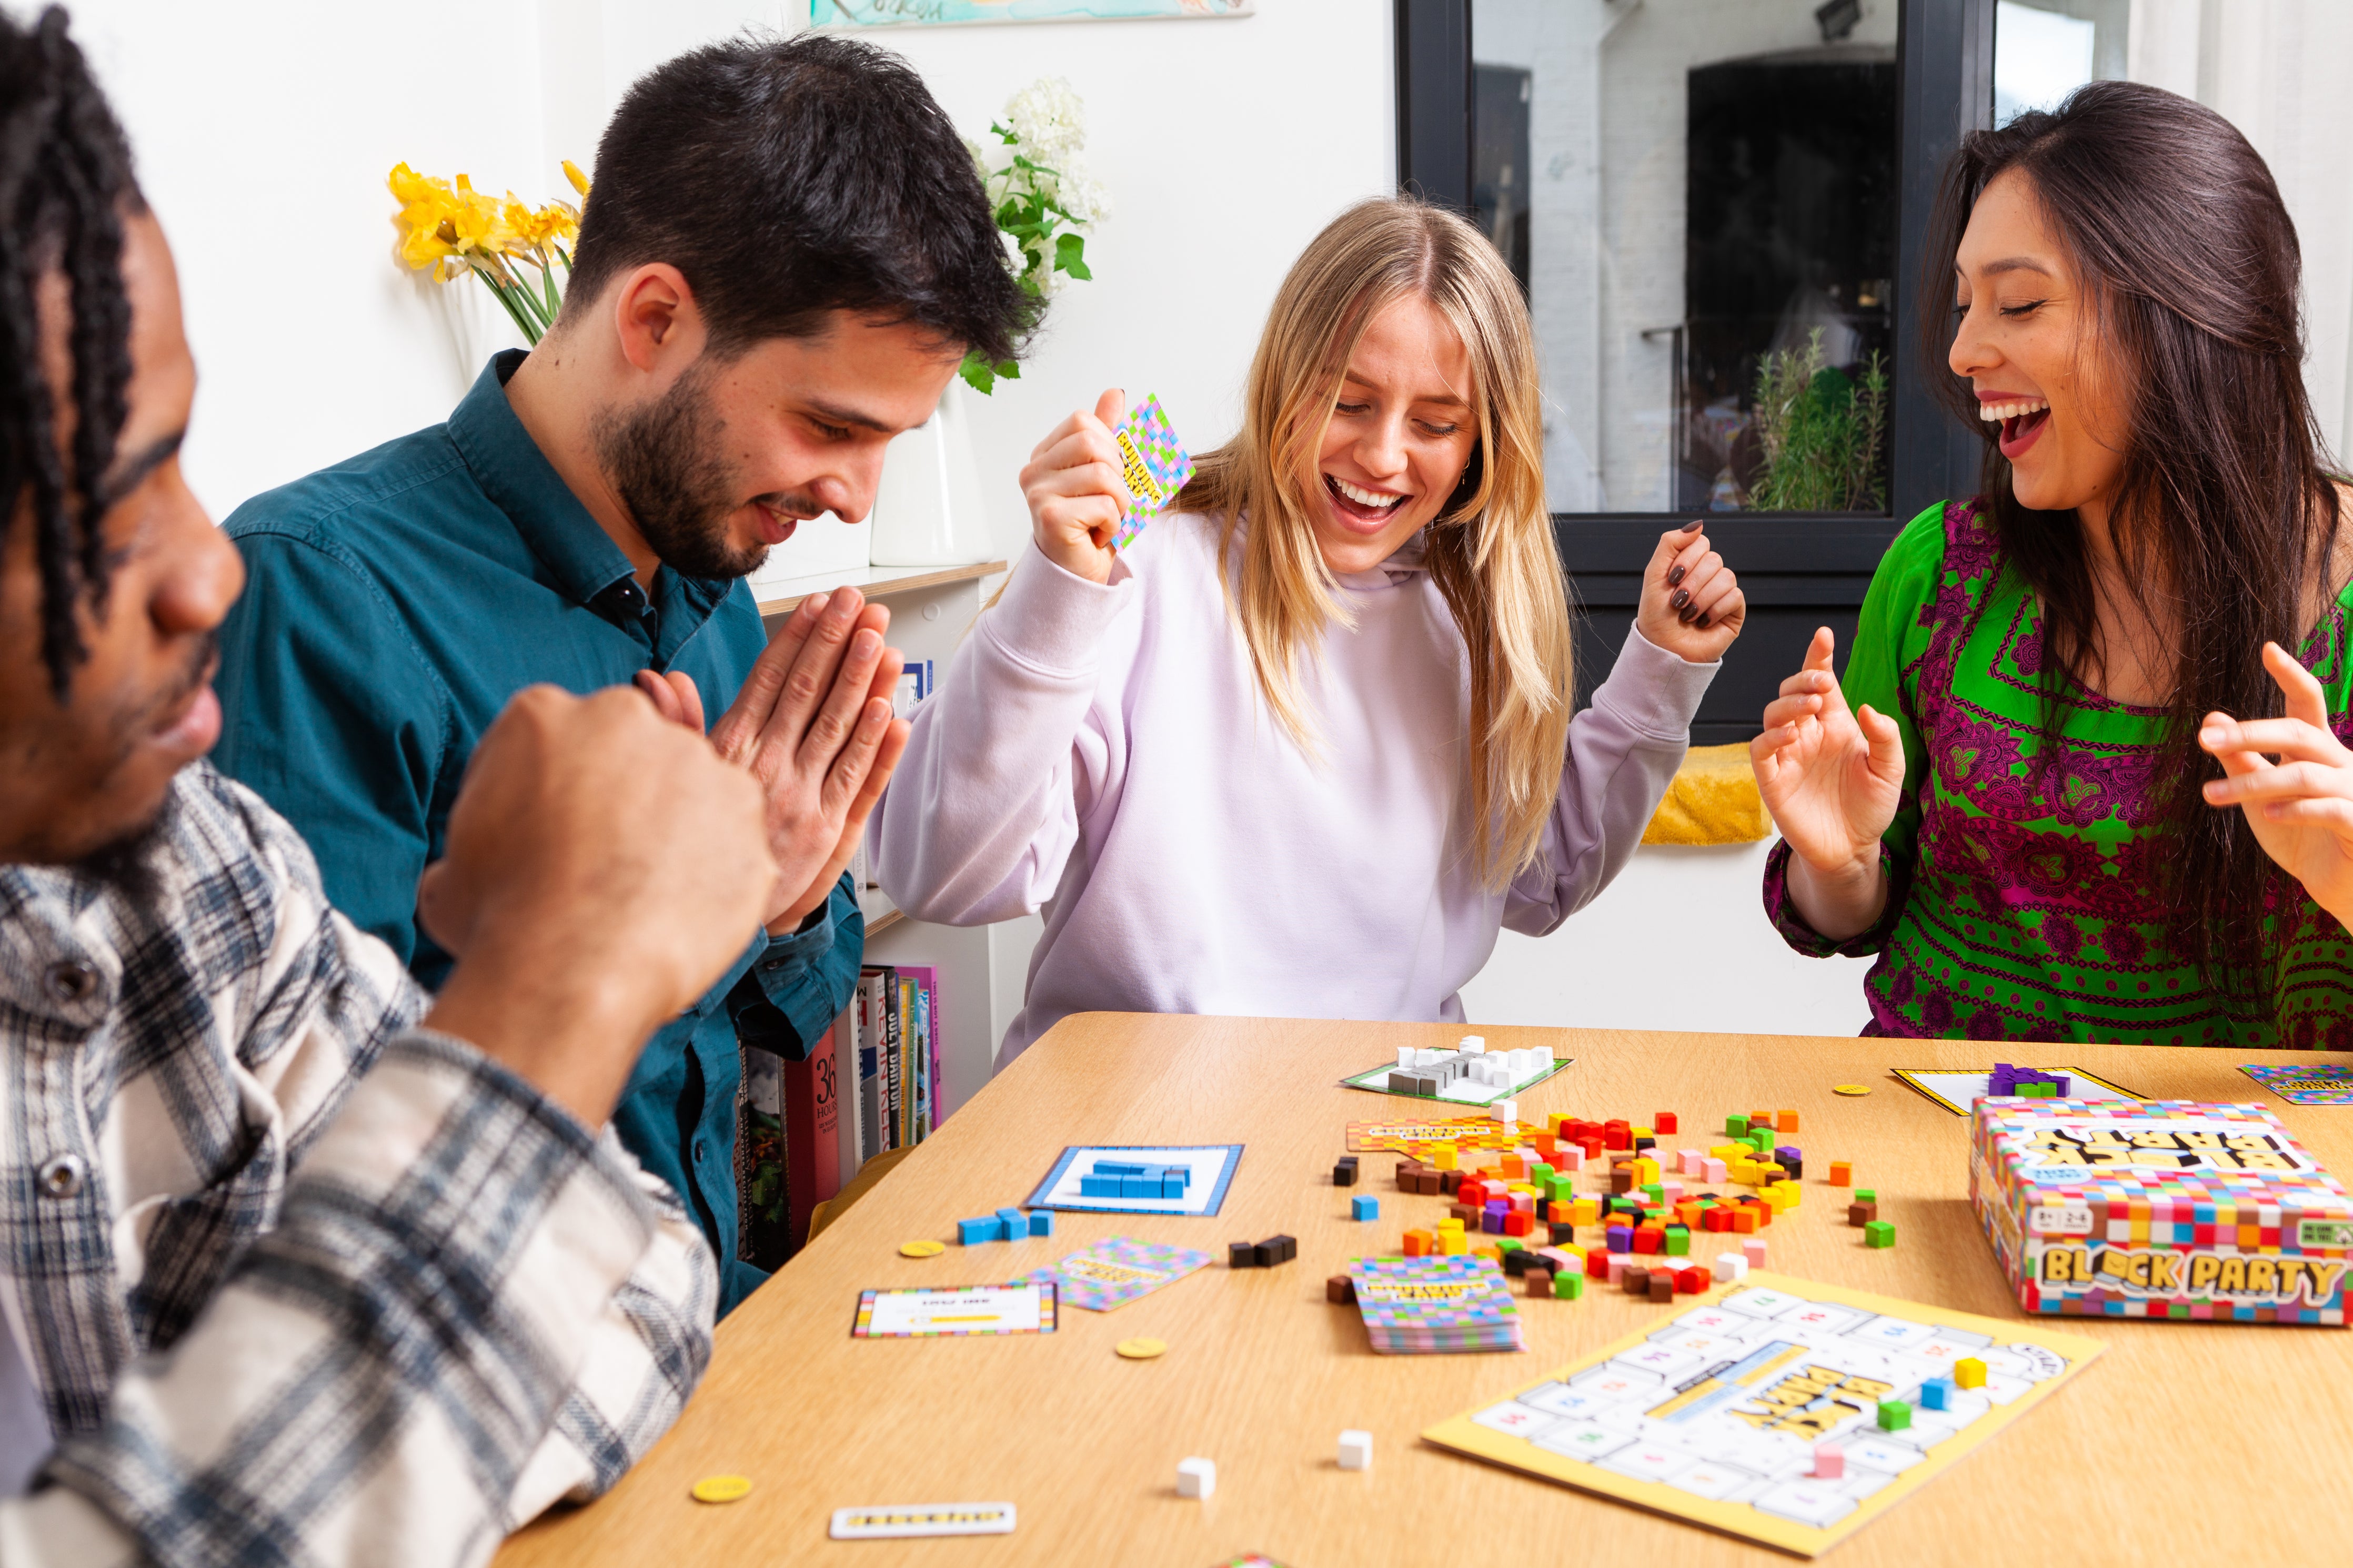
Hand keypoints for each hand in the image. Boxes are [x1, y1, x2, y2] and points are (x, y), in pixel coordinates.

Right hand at [417, 685, 776, 1126]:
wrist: (573, 969)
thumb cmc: (500, 925)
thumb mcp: (449, 881)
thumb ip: (467, 854)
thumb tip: (456, 877)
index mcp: (540, 715)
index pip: (554, 737)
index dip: (552, 791)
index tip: (553, 833)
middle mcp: (623, 717)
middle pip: (628, 749)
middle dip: (622, 796)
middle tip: (606, 860)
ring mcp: (693, 758)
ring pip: (687, 785)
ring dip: (673, 828)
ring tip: (646, 891)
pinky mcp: (744, 806)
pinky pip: (732, 831)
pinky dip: (716, 865)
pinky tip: (683, 906)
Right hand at [666, 587, 912, 933]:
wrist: (707, 921)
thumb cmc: (689, 848)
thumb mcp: (674, 781)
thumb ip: (676, 726)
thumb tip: (657, 680)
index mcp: (730, 750)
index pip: (769, 680)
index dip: (797, 638)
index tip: (819, 603)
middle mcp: (766, 769)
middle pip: (808, 692)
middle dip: (836, 642)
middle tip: (860, 602)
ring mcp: (799, 799)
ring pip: (837, 727)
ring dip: (862, 680)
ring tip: (881, 638)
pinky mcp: (825, 832)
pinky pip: (855, 779)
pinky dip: (874, 744)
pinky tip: (891, 710)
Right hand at [1019, 387, 1131, 584]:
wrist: (1079, 574)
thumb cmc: (1091, 526)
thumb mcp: (1103, 474)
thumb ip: (1105, 434)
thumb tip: (1113, 393)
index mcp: (1044, 456)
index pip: (1083, 421)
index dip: (1109, 444)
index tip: (1109, 474)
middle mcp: (1034, 472)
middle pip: (1092, 443)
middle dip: (1118, 473)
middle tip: (1112, 500)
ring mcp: (1038, 494)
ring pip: (1102, 475)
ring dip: (1120, 502)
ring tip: (1107, 519)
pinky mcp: (1051, 517)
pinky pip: (1103, 505)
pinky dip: (1114, 523)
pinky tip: (1099, 535)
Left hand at [1633, 522, 1745, 661]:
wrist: (1662, 648)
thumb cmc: (1656, 615)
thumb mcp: (1654, 574)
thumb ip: (1670, 543)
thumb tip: (1699, 524)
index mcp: (1691, 564)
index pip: (1701, 543)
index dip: (1686, 559)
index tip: (1671, 579)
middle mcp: (1709, 575)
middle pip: (1714, 559)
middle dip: (1692, 582)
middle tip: (1678, 602)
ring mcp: (1723, 592)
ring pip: (1727, 577)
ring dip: (1701, 598)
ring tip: (1688, 614)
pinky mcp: (1735, 611)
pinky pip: (1735, 596)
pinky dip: (1714, 610)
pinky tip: (1702, 622)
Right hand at [1750, 626, 1903, 937]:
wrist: (1852, 848)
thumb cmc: (1870, 807)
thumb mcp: (1890, 771)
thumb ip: (1886, 738)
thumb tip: (1865, 706)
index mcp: (1835, 725)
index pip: (1823, 682)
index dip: (1819, 656)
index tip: (1825, 634)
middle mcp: (1808, 734)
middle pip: (1793, 692)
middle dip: (1803, 678)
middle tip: (1821, 682)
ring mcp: (1788, 755)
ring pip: (1773, 714)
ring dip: (1789, 704)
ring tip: (1810, 707)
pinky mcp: (1772, 778)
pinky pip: (1761, 748)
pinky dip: (1771, 736)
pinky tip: (1792, 734)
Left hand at [2199, 641, 2352, 923]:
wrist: (2341, 889)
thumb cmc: (2302, 837)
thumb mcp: (2261, 794)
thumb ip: (2241, 758)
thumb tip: (2211, 719)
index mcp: (2319, 750)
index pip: (2308, 704)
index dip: (2291, 675)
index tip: (2268, 648)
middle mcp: (2342, 762)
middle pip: (2299, 733)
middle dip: (2252, 732)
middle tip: (2205, 739)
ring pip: (2305, 775)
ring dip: (2253, 783)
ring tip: (2210, 795)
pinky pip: (2329, 810)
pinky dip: (2295, 810)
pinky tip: (2266, 815)